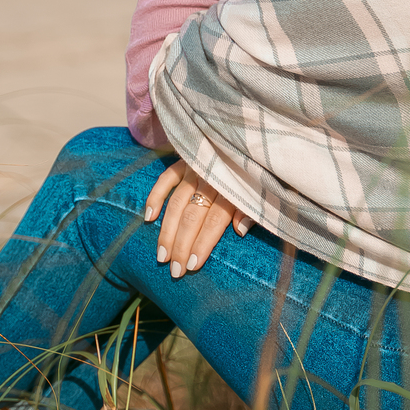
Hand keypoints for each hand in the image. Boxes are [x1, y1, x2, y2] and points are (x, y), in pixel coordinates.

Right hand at [143, 161, 249, 275]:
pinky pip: (166, 179)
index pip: (214, 221)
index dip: (203, 244)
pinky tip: (149, 219)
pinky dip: (156, 197)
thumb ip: (250, 209)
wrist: (243, 139)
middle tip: (175, 270)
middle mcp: (210, 178)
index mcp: (231, 188)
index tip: (192, 266)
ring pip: (176, 203)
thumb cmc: (251, 173)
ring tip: (161, 255)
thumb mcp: (260, 190)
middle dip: (182, 245)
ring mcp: (193, 168)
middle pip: (192, 216)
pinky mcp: (182, 160)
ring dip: (167, 231)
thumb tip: (240, 231)